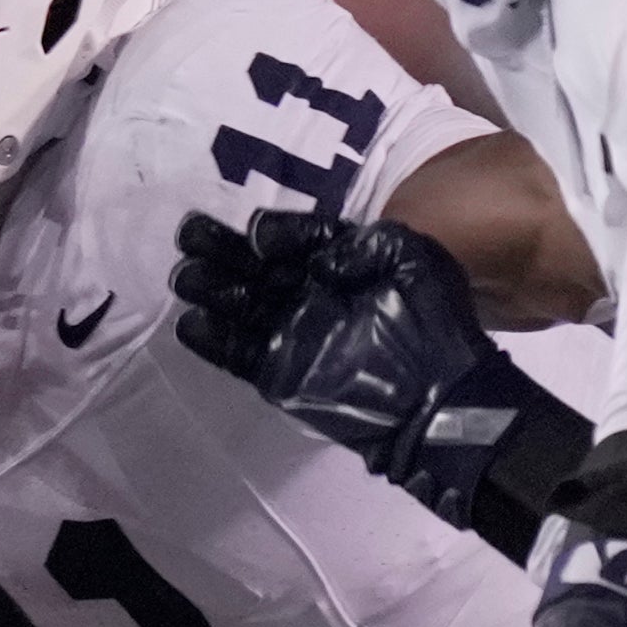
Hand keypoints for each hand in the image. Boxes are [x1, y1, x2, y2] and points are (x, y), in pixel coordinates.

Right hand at [171, 210, 587, 534]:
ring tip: (184, 275)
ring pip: (240, 306)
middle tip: (188, 235)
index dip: (272, 232)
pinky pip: (239, 354)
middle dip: (222, 250)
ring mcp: (293, 335)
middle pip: (256, 268)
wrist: (441, 396)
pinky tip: (190, 324)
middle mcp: (310, 295)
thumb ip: (364, 244)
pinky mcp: (280, 373)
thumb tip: (318, 259)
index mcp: (342, 262)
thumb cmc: (434, 319)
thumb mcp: (411, 257)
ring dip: (210, 290)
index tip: (255, 231)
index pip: (295, 239)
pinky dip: (214, 341)